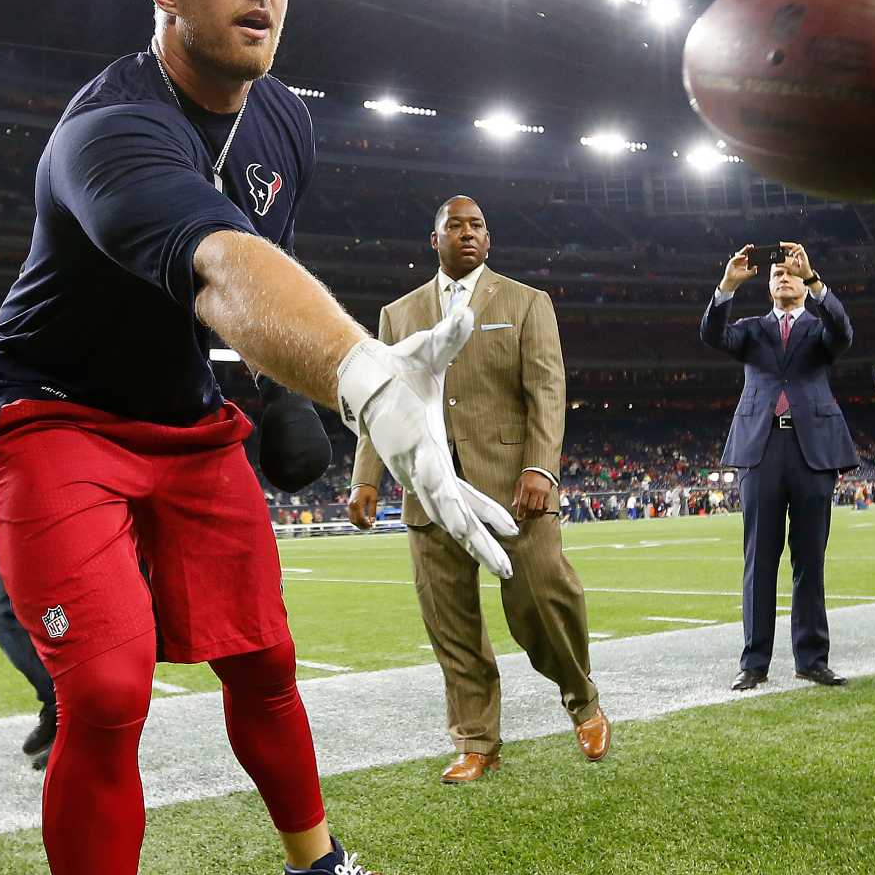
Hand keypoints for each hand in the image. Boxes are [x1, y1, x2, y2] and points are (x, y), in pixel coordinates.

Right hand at [335, 308, 518, 577]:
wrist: (366, 381)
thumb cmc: (399, 364)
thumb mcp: (426, 348)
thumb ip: (449, 334)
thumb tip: (467, 307)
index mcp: (419, 443)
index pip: (442, 484)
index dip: (467, 508)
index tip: (482, 531)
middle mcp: (418, 466)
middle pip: (449, 515)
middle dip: (478, 543)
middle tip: (505, 567)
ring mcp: (421, 474)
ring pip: (452, 516)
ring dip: (479, 540)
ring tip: (507, 566)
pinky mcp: (428, 472)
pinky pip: (456, 500)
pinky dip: (479, 514)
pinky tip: (504, 527)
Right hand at [346, 484, 377, 530]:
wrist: (362, 483)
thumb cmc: (369, 490)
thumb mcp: (373, 499)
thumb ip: (373, 511)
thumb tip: (373, 522)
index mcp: (358, 503)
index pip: (360, 518)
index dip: (366, 524)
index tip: (372, 526)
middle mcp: (352, 506)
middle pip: (355, 521)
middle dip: (362, 526)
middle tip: (370, 528)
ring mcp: (349, 507)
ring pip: (352, 520)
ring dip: (359, 525)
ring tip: (367, 527)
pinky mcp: (349, 507)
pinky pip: (351, 517)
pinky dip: (356, 521)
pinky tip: (363, 523)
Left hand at [512, 469, 553, 522]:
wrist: (540, 469)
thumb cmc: (528, 476)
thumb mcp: (520, 483)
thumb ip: (517, 495)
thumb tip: (514, 505)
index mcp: (526, 488)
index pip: (523, 503)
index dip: (520, 512)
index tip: (519, 517)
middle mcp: (535, 491)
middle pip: (531, 507)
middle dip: (527, 514)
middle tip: (524, 517)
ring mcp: (542, 492)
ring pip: (539, 508)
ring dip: (534, 513)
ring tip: (531, 515)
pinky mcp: (548, 493)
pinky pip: (546, 505)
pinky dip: (542, 510)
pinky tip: (539, 512)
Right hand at [719, 247, 757, 293]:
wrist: (733, 281)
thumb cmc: (740, 278)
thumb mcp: (748, 274)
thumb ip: (753, 271)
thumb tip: (756, 266)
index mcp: (744, 263)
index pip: (748, 256)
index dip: (751, 252)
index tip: (754, 249)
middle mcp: (740, 261)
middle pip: (744, 253)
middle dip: (747, 249)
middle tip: (751, 246)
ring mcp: (735, 261)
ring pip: (740, 254)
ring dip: (744, 250)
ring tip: (748, 247)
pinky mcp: (731, 262)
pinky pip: (736, 258)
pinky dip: (739, 257)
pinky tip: (743, 256)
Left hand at [779, 241, 813, 280]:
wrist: (804, 274)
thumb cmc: (797, 271)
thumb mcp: (788, 267)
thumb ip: (782, 265)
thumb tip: (775, 264)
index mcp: (795, 253)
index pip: (790, 247)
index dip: (785, 245)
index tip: (779, 244)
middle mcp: (799, 252)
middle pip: (793, 245)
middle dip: (787, 244)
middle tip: (781, 244)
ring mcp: (802, 253)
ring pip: (798, 246)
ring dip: (793, 248)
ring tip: (789, 253)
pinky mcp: (804, 256)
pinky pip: (801, 251)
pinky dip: (796, 253)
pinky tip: (794, 256)